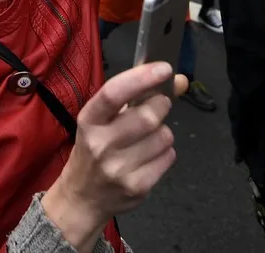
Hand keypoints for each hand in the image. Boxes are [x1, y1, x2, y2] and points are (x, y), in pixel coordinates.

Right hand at [41, 63, 186, 248]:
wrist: (83, 196)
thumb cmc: (95, 147)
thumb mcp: (105, 118)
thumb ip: (139, 95)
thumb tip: (181, 80)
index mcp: (88, 120)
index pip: (114, 93)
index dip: (142, 78)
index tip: (165, 68)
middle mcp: (100, 144)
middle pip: (148, 116)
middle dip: (161, 105)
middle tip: (158, 106)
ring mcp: (118, 168)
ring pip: (164, 136)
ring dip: (164, 131)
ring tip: (148, 137)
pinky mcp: (136, 187)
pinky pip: (168, 157)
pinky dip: (165, 151)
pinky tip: (149, 155)